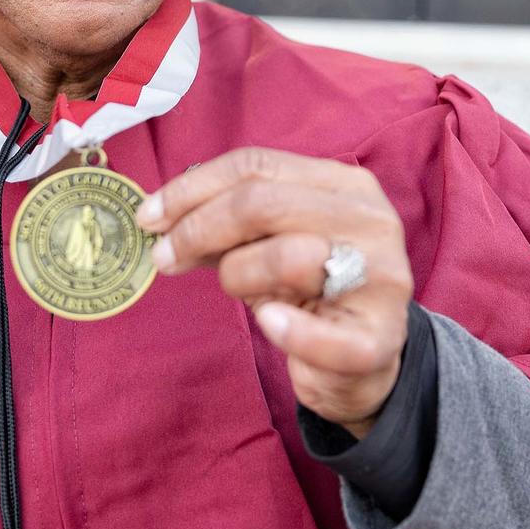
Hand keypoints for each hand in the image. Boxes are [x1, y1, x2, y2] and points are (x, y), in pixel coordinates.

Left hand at [136, 148, 413, 437]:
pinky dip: (285, 330)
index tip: (149, 217)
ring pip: (287, 256)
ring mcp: (381, 278)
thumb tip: (160, 217)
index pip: (257, 165)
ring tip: (237, 294)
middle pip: (263, 203)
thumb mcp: (269, 243)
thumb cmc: (310, 290)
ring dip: (239, 276)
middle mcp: (370, 220)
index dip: (193, 188)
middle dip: (198, 229)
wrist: (364, 363)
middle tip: (164, 257)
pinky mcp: (378, 338)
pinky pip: (319, 333)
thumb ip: (225, 225)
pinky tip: (268, 324)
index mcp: (344, 184)